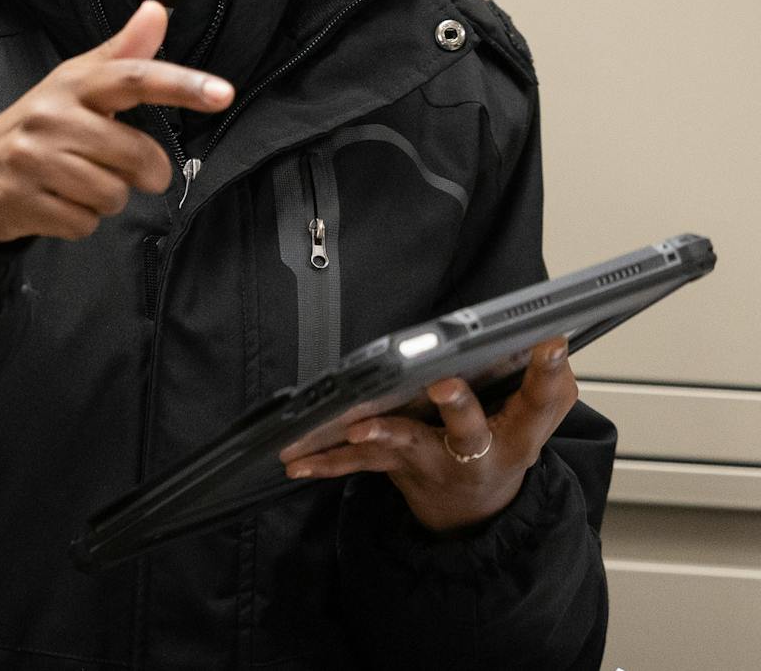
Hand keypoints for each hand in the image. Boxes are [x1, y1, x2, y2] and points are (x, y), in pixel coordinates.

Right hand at [0, 0, 233, 243]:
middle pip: (133, 155)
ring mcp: (33, 160)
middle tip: (133, 170)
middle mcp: (50, 117)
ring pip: (111, 195)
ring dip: (108, 198)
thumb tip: (158, 10)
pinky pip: (84, 224)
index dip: (181, 85)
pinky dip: (81, 220)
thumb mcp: (76, 83)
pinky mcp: (23, 200)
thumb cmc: (43, 124)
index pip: (132, 78)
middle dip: (145, 172)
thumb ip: (123, 53)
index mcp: (72, 84)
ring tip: (83, 182)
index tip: (223, 94)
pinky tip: (61, 202)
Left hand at [282, 337, 578, 532]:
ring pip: (406, 445)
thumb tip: (552, 335)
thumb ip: (547, 384)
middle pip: (469, 426)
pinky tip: (296, 461)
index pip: (540, 401)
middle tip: (445, 386)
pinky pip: (358, 463)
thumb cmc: (501, 447)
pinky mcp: (394, 467)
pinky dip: (326, 460)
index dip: (547, 375)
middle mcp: (475, 451)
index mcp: (517, 434)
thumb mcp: (534, 422)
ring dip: (382, 436)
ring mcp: (432, 462)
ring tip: (360, 430)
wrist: (473, 512)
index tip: (548, 345)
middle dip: (458, 405)